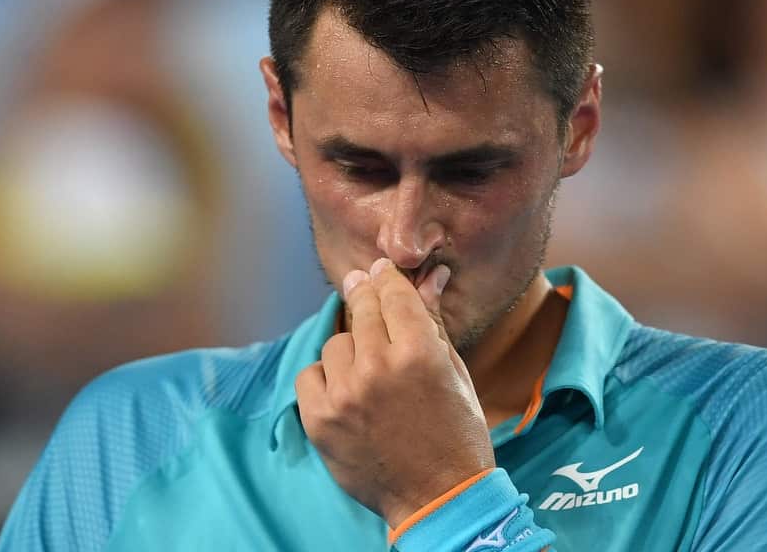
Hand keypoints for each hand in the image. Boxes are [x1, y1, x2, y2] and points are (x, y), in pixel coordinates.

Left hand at [295, 258, 495, 526]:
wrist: (437, 496)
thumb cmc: (456, 433)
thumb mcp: (453, 371)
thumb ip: (432, 321)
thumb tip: (429, 276)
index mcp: (419, 352)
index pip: (394, 294)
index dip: (387, 278)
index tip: (380, 270)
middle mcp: (378, 368)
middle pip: (363, 310)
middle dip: (366, 295)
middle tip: (364, 286)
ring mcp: (345, 395)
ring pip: (336, 343)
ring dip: (351, 347)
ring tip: (367, 364)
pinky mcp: (320, 420)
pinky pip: (310, 375)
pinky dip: (326, 377)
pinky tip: (345, 387)